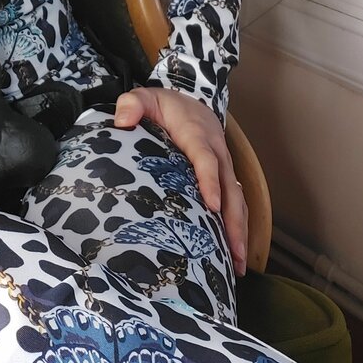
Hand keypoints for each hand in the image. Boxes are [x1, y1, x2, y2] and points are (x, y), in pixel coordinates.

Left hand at [113, 86, 248, 276]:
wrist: (187, 99)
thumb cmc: (163, 105)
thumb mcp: (144, 97)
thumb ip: (132, 104)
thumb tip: (123, 120)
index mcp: (197, 135)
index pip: (205, 159)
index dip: (209, 181)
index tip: (211, 206)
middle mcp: (217, 152)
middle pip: (230, 188)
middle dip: (233, 221)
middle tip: (233, 253)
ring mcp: (224, 166)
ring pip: (237, 200)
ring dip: (239, 231)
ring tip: (238, 265)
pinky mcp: (224, 176)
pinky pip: (235, 202)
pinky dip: (237, 227)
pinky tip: (233, 254)